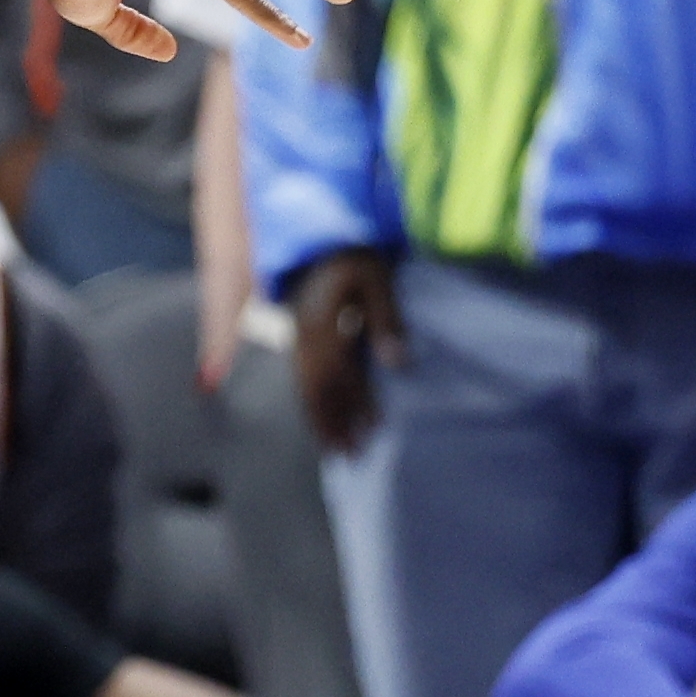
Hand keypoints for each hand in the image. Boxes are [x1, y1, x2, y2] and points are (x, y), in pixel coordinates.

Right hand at [292, 247, 402, 451]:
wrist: (318, 242)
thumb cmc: (353, 258)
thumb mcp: (377, 280)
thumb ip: (386, 320)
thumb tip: (398, 363)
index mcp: (321, 323)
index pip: (342, 373)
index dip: (358, 402)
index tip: (375, 428)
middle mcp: (303, 336)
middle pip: (317, 389)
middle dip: (333, 423)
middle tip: (351, 455)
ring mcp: (297, 339)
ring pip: (305, 387)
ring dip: (320, 420)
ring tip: (335, 448)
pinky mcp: (298, 340)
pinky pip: (301, 379)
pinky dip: (311, 404)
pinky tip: (321, 418)